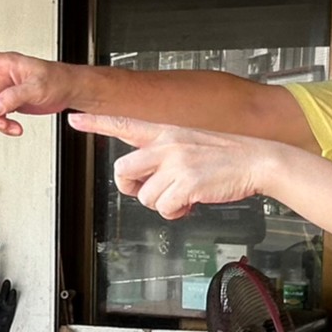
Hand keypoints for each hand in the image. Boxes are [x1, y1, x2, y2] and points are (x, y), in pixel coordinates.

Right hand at [0, 48, 69, 136]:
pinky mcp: (8, 103)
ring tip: (12, 127)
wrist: (68, 90)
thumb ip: (13, 97)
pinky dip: (2, 124)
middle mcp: (0, 76)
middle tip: (2, 121)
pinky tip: (14, 127)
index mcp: (4, 64)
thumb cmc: (57, 79)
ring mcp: (3, 91)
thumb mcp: (36, 87)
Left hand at [70, 114, 284, 219]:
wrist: (257, 160)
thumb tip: (146, 180)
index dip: (96, 123)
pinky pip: (164, 208)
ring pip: (144, 197)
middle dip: (132, 188)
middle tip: (153, 191)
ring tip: (184, 195)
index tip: (74, 119)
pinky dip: (177, 212)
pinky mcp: (186, 183)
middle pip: (122, 171)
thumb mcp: (190, 143)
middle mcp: (166, 145)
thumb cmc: (225, 155)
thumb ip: (164, 155)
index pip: (124, 123)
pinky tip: (191, 202)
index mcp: (166, 132)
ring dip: (163, 203)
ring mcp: (175, 163)